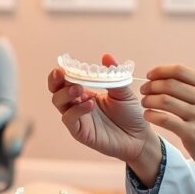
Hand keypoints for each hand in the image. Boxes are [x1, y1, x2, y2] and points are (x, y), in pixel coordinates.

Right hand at [48, 54, 158, 168]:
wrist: (139, 137)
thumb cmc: (130, 114)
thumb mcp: (123, 91)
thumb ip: (113, 75)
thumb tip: (106, 56)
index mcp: (86, 92)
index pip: (66, 80)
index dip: (62, 72)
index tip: (64, 65)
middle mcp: (78, 104)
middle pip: (56, 90)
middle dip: (55, 80)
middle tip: (61, 73)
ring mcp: (78, 118)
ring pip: (59, 103)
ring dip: (65, 93)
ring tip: (79, 89)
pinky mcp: (80, 132)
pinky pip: (69, 119)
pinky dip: (76, 110)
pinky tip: (89, 104)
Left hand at [141, 64, 194, 188]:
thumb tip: (167, 77)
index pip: (180, 71)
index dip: (161, 71)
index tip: (150, 75)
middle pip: (170, 84)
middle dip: (152, 86)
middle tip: (144, 90)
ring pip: (165, 100)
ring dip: (149, 100)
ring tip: (145, 103)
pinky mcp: (192, 134)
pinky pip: (165, 120)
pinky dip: (152, 115)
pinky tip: (148, 115)